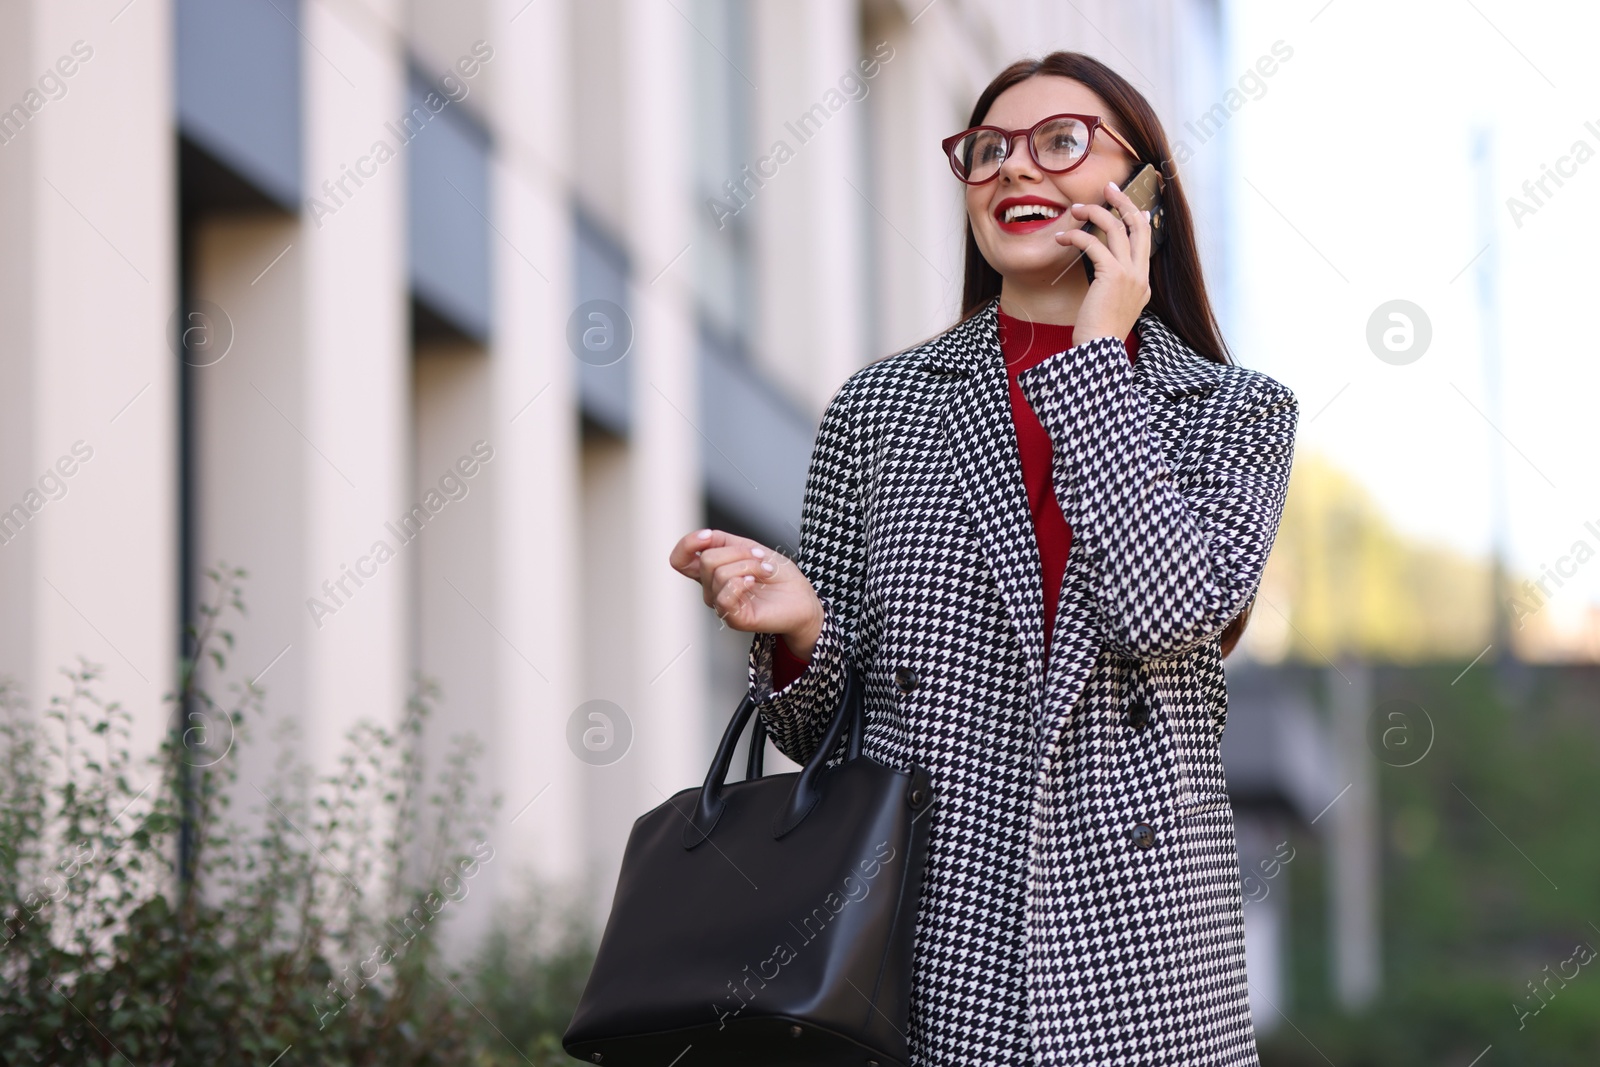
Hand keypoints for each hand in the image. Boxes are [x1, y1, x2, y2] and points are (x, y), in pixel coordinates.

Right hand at [668, 528, 824, 657]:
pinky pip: (725, 596)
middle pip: (706, 560)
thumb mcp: (750, 548)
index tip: (708, 536)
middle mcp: (712, 588)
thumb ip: (724, 542)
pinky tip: (755, 583)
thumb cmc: (778, 576)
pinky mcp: (733, 618)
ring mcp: (722, 604)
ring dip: (749, 566)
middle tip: (759, 558)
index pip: (680, 560)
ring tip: (764, 572)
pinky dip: (742, 582)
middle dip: (738, 552)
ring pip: (719, 574)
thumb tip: (705, 537)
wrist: (802, 597)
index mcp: (712, 571)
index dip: (688, 544)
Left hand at [1054, 179, 1152, 344]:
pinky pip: (1094, 244)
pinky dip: (1076, 236)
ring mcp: (1130, 274)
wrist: (1099, 352)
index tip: (1126, 207)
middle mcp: (1140, 275)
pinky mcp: (1112, 275)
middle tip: (1108, 188)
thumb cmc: (1098, 336)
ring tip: (1076, 209)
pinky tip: (1062, 238)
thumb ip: (1112, 289)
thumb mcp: (1111, 309)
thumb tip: (1102, 275)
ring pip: (1116, 229)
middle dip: (1123, 202)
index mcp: (1142, 283)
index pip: (1145, 241)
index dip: (1136, 219)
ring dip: (1094, 213)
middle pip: (1138, 226)